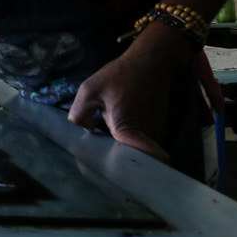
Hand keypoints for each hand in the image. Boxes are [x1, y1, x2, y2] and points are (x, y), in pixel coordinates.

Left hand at [67, 22, 193, 162]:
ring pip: (136, 149)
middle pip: (129, 160)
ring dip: (123, 148)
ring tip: (104, 143)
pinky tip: (115, 129)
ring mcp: (154, 134)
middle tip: (96, 161)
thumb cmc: (121, 74)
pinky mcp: (157, 128)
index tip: (105, 176)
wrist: (153, 61)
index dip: (116, 173)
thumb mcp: (90, 89)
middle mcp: (144, 138)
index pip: (127, 164)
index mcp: (126, 131)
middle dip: (115, 162)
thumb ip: (79, 113)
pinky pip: (141, 141)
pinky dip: (131, 139)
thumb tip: (87, 129)